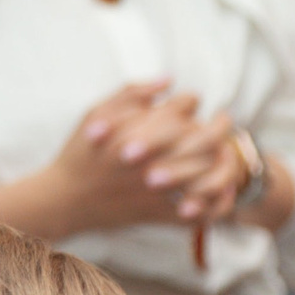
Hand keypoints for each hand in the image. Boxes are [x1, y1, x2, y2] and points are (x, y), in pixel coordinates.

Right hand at [42, 84, 209, 235]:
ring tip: (226, 151)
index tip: (193, 101)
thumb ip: (132, 92)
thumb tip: (168, 79)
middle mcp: (153, 160)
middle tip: (224, 120)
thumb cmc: (81, 151)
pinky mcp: (160, 215)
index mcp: (138, 132)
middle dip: (219, 126)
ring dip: (222, 161)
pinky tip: (222, 187)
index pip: (181, 107)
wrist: (67, 199)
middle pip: (203, 138)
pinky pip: (201, 211)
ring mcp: (159, 190)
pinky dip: (216, 201)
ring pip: (207, 173)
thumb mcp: (96, 112)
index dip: (191, 100)